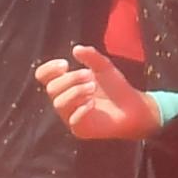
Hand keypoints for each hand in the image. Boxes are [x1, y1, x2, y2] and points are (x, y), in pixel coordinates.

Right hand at [38, 50, 163, 145]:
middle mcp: (64, 100)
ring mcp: (70, 115)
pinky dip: (82, 109)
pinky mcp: (80, 129)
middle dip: (70, 79)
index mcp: (66, 83)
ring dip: (76, 92)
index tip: (65, 64)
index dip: (49, 69)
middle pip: (51, 88)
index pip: (43, 76)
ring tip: (92, 88)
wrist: (133, 107)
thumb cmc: (116, 87)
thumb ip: (91, 57)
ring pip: (59, 103)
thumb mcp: (104, 67)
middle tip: (88, 75)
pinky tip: (93, 103)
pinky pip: (72, 120)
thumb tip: (76, 49)